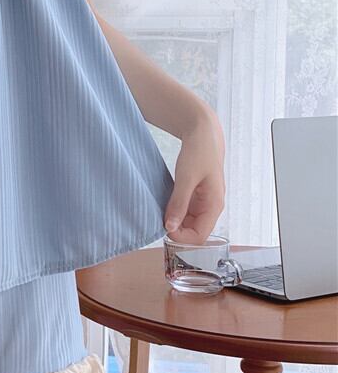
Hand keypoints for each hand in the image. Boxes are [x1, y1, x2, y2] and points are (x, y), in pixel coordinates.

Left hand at [164, 109, 225, 244]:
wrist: (202, 134)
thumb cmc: (199, 153)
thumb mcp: (186, 178)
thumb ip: (179, 204)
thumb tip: (170, 227)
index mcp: (214, 205)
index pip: (200, 236)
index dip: (181, 238)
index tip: (163, 228)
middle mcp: (211, 207)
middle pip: (194, 232)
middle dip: (177, 231)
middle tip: (158, 221)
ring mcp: (203, 202)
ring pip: (188, 223)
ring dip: (175, 222)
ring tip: (160, 213)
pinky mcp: (195, 196)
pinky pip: (185, 212)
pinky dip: (174, 212)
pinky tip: (164, 205)